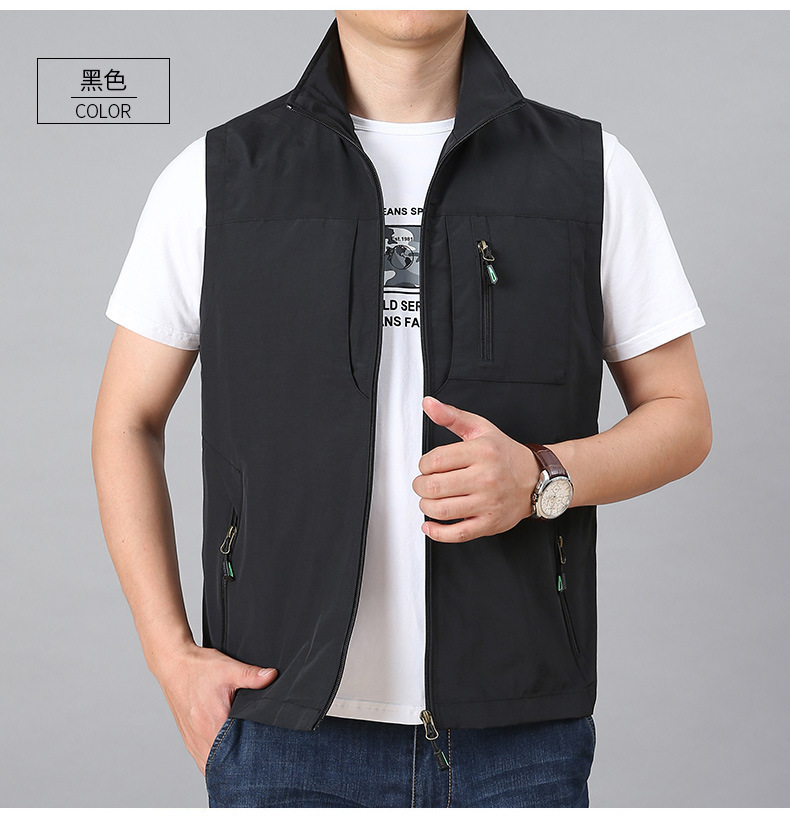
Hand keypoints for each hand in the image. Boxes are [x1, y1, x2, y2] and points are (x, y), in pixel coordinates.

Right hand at [154, 643, 277, 774]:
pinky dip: (212, 762)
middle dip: (238, 766)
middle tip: (256, 764)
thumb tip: (272, 676)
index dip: (249, 758)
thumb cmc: (198, 667)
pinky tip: (223, 759)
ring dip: (223, 766)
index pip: (233, 752)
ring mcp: (191, 739)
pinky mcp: (187, 737)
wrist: (173, 664)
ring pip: (208, 765)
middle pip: (221, 764)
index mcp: (212, 722)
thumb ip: (252, 675)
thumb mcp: (228, 668)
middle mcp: (199, 736)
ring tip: (242, 764)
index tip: (261, 758)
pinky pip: (200, 759)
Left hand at [412, 396, 540, 542]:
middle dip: (420, 486)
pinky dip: (437, 532)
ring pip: (441, 510)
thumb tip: (428, 404)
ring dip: (426, 506)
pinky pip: (457, 534)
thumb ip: (451, 416)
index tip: (426, 467)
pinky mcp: (490, 523)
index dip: (423, 465)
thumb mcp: (480, 428)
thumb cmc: (504, 454)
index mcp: (481, 452)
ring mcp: (488, 503)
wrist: (536, 479)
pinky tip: (430, 524)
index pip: (435, 461)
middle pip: (434, 487)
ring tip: (429, 500)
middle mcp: (486, 478)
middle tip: (423, 484)